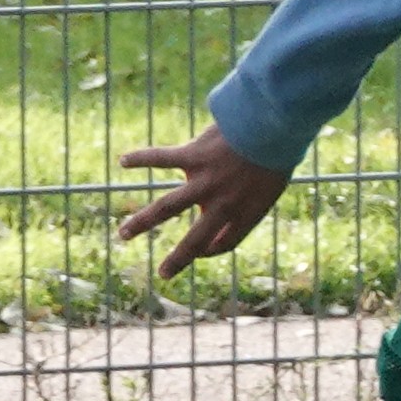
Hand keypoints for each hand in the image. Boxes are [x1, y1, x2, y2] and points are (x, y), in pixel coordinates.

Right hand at [114, 127, 292, 276]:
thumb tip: (224, 220)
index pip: (226, 244)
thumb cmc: (277, 154)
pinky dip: (140, 158)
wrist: (276, 126)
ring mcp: (205, 181)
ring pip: (166, 208)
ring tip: (123, 234)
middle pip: (194, 240)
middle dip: (178, 259)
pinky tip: (123, 161)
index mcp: (247, 212)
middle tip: (163, 274)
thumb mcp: (273, 187)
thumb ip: (251, 205)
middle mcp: (223, 202)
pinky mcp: (193, 156)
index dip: (213, 251)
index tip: (202, 251)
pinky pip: (160, 158)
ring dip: (142, 223)